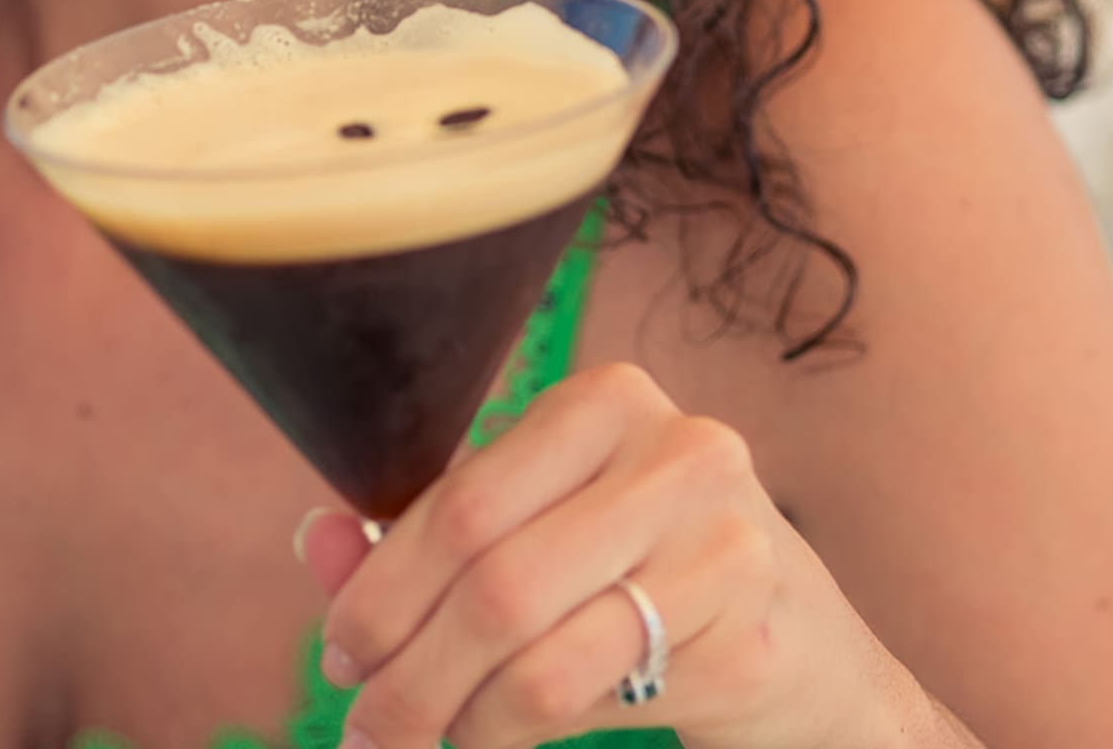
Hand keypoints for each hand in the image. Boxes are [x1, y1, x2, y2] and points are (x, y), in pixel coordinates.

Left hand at [296, 362, 906, 748]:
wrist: (798, 638)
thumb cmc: (638, 567)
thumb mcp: (537, 526)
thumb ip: (429, 534)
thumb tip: (314, 538)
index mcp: (610, 398)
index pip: (464, 500)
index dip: (381, 589)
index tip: (340, 651)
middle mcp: (680, 449)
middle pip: (495, 584)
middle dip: (408, 674)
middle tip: (366, 729)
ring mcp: (728, 540)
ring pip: (540, 657)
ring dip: (455, 722)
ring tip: (421, 744)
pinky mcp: (752, 635)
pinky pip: (598, 706)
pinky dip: (525, 737)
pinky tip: (505, 736)